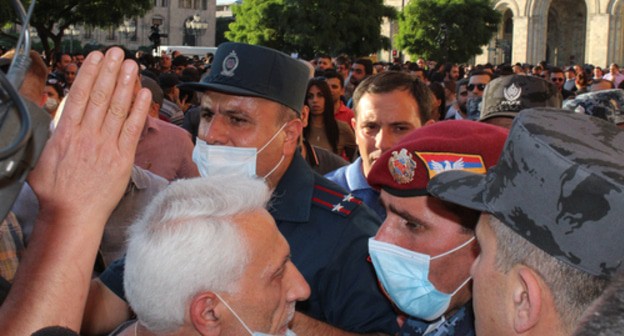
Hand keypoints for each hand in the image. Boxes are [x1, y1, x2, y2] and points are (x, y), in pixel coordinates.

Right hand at [28, 47, 150, 221]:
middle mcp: (88, 136)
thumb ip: (53, 137)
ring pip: (118, 109)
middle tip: (118, 53)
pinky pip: (133, 129)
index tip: (96, 58)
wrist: (73, 216)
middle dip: (110, 72)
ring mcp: (107, 146)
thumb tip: (57, 120)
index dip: (90, 74)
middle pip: (101, 96)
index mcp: (67, 134)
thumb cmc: (56, 192)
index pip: (80, 96)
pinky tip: (144, 94)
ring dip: (126, 85)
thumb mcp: (42, 159)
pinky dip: (139, 110)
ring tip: (132, 66)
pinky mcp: (123, 159)